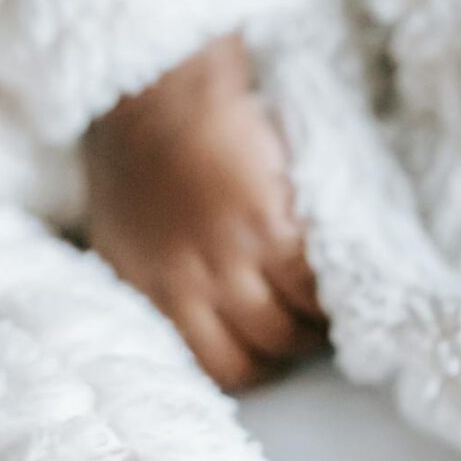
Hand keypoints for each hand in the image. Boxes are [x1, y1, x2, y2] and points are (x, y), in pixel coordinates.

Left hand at [84, 34, 327, 390]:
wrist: (157, 93)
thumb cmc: (138, 155)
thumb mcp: (123, 235)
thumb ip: (154, 282)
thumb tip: (187, 317)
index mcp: (149, 294)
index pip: (213, 367)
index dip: (251, 365)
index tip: (269, 349)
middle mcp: (187, 289)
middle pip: (256, 357)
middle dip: (286, 349)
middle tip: (308, 326)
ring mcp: (229, 261)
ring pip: (288, 329)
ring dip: (315, 324)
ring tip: (327, 303)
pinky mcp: (267, 227)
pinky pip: (311, 285)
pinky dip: (329, 289)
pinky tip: (337, 275)